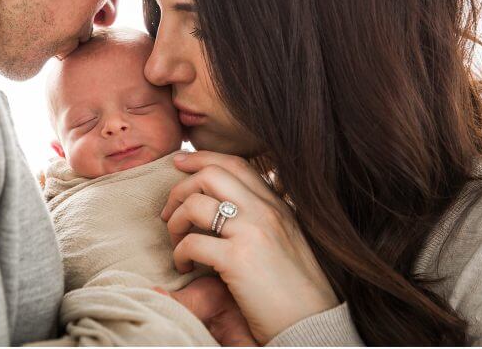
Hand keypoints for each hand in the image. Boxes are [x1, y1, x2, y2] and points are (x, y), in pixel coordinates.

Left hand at [164, 151, 338, 345]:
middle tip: (169, 210)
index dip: (202, 158)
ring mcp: (251, 232)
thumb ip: (262, 218)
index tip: (180, 163)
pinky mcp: (237, 260)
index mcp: (276, 205)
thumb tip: (229, 206)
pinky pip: (192, 243)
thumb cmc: (296, 290)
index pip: (235, 164)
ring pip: (195, 204)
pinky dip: (179, 253)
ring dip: (176, 220)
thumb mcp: (285, 239)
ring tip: (175, 239)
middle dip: (181, 187)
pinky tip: (184, 266)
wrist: (313, 323)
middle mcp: (263, 211)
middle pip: (210, 174)